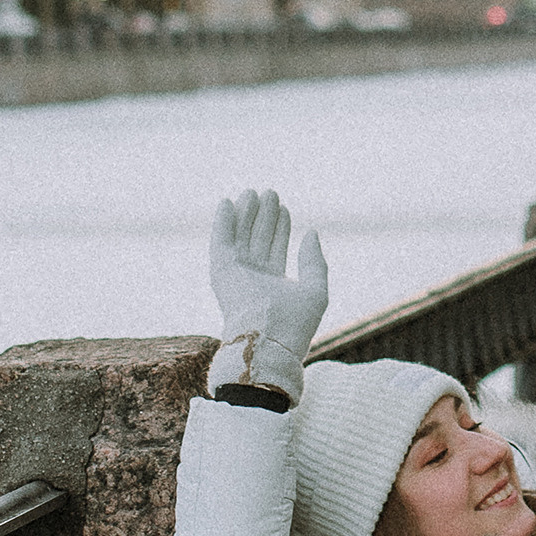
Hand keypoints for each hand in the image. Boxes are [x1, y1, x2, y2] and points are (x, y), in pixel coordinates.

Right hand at [207, 189, 329, 404]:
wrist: (268, 343)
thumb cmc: (295, 325)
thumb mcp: (315, 291)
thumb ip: (314, 262)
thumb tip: (311, 233)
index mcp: (273, 285)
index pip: (275, 248)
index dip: (280, 227)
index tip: (285, 208)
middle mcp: (253, 279)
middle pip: (257, 240)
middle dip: (263, 216)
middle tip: (269, 193)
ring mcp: (236, 276)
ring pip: (240, 238)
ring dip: (244, 215)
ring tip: (252, 192)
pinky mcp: (221, 272)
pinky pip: (220, 242)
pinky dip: (222, 222)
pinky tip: (227, 203)